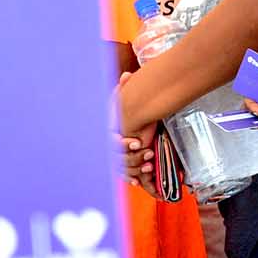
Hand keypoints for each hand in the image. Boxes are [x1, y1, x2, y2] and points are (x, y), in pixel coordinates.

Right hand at [116, 72, 157, 190]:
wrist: (123, 124)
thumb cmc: (123, 112)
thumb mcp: (123, 98)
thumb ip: (124, 87)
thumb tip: (128, 75)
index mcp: (107, 133)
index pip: (112, 142)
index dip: (123, 144)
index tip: (138, 142)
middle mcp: (108, 148)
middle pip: (118, 158)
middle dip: (134, 157)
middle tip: (149, 152)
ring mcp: (114, 158)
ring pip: (122, 168)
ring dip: (135, 168)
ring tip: (149, 164)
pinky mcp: (122, 167)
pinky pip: (124, 176)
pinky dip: (131, 179)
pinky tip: (138, 181)